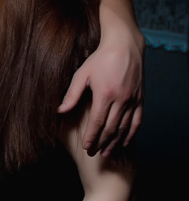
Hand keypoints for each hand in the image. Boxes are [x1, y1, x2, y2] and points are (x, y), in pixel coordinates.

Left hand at [58, 36, 142, 156]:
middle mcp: (121, 99)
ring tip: (108, 153)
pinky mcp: (141, 98)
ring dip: (116, 142)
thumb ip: (72, 95)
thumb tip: (59, 111)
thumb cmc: (100, 59)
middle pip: (111, 128)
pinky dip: (132, 133)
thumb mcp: (82, 75)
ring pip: (124, 127)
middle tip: (94, 154)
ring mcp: (133, 99)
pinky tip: (125, 142)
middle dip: (102, 143)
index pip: (96, 122)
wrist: (125, 45)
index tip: (86, 148)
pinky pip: (137, 120)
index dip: (91, 137)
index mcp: (104, 94)